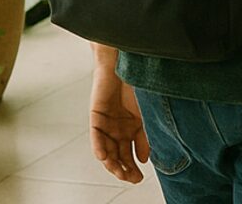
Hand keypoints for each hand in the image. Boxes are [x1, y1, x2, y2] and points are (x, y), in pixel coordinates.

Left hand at [88, 56, 148, 183]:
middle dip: (124, 169)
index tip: (140, 178)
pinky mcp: (97, 115)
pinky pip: (96, 135)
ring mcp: (106, 123)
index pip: (130, 153)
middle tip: (132, 180)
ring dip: (112, 163)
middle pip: (118, 155)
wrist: (128, 63)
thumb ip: (144, 137)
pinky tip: (104, 157)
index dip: (133, 167)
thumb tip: (144, 160)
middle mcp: (117, 129)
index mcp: (131, 129)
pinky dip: (99, 146)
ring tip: (119, 173)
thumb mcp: (145, 116)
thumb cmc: (139, 85)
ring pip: (106, 149)